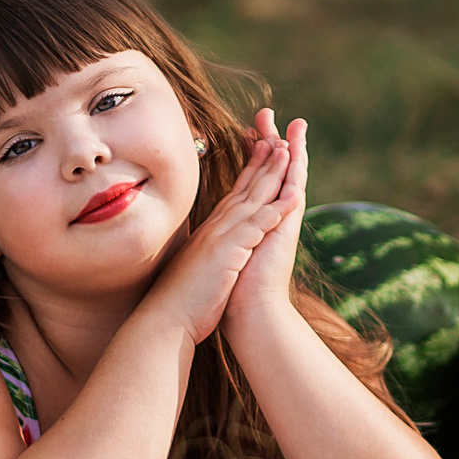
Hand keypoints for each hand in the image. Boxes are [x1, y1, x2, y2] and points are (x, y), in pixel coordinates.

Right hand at [137, 126, 296, 346]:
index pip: (235, 194)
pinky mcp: (228, 253)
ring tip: (289, 152)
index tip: (261, 151)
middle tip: (278, 138)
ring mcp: (221, 238)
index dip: (250, 171)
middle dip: (262, 161)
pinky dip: (274, 211)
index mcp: (211, 232)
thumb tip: (211, 249)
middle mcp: (216, 228)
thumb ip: (207, 252)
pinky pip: (256, 227)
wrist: (166, 320)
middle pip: (245, 188)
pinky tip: (292, 198)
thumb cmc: (182, 299)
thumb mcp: (197, 267)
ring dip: (271, 175)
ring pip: (252, 199)